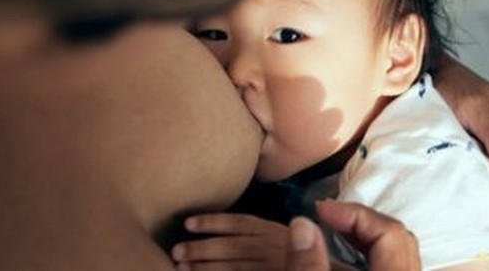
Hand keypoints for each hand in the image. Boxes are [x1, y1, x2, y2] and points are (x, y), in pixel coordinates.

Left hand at [171, 213, 287, 269]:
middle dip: (202, 248)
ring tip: (180, 268)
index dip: (214, 222)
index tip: (188, 224)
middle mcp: (277, 249)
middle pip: (234, 247)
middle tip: (176, 251)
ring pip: (233, 268)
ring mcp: (273, 266)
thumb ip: (262, 236)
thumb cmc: (288, 258)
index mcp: (278, 232)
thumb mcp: (284, 241)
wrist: (312, 267)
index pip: (242, 224)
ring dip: (204, 268)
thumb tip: (220, 226)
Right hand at [285, 200, 419, 270]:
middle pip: (397, 238)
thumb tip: (301, 224)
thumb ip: (309, 266)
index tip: (319, 210)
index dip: (354, 214)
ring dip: (365, 239)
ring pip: (397, 254)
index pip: (389, 231)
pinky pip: (391, 267)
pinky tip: (343, 260)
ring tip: (333, 233)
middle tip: (326, 217)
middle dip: (361, 221)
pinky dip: (368, 257)